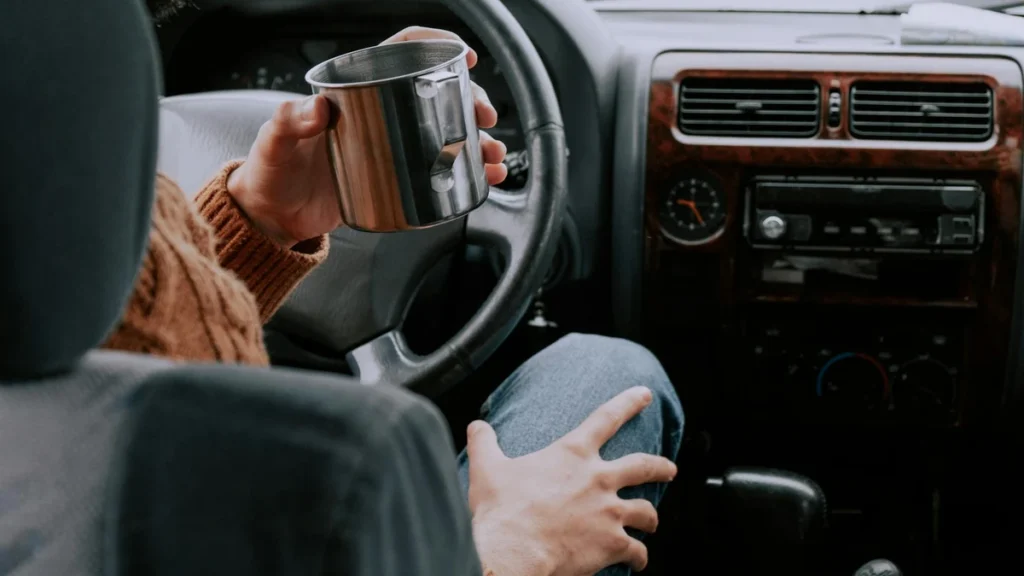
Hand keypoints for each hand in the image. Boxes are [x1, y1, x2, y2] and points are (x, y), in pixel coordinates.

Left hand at [226, 26, 508, 248]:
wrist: (273, 216)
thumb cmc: (271, 172)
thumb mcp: (276, 142)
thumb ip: (289, 121)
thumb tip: (315, 108)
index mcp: (353, 91)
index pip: (401, 54)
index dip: (436, 47)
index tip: (465, 57)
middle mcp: (378, 113)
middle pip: (436, 94)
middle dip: (470, 102)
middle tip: (484, 118)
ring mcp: (390, 146)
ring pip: (447, 133)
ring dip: (478, 142)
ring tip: (492, 155)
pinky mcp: (397, 176)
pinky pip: (441, 169)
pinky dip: (468, 173)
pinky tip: (485, 177)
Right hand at [467, 386, 677, 575]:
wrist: (515, 552)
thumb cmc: (502, 511)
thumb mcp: (487, 469)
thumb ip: (484, 443)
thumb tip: (476, 427)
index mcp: (572, 454)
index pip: (606, 418)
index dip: (627, 403)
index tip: (644, 395)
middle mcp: (599, 479)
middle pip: (644, 466)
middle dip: (661, 466)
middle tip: (671, 469)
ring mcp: (609, 512)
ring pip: (646, 511)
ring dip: (651, 518)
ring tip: (652, 523)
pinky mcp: (613, 544)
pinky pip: (637, 551)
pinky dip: (639, 557)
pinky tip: (637, 562)